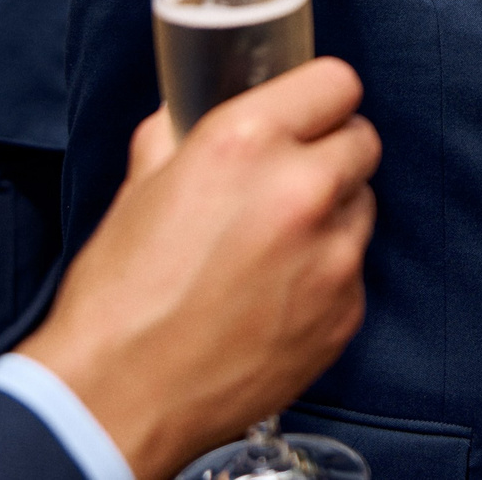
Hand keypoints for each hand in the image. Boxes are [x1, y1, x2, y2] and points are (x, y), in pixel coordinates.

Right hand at [20, 58, 380, 479]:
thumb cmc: (121, 295)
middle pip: (361, 141)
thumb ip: (182, 131)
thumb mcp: (141, 185)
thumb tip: (197, 106)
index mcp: (246, 143)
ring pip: (362, 206)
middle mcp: (301, 191)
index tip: (310, 111)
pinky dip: (327, 274)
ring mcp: (332, 256)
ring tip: (275, 244)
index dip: (320, 97)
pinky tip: (276, 293)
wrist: (120, 398)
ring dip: (331, 213)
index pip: (336, 83)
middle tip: (290, 177)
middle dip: (330, 152)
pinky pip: (354, 270)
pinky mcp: (345, 313)